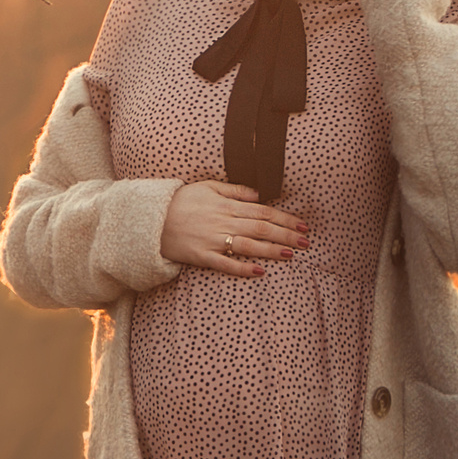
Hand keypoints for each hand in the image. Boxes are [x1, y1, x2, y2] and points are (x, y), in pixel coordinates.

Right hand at [161, 180, 308, 277]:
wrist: (151, 218)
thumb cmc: (180, 201)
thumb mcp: (207, 187)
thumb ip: (234, 190)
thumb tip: (259, 194)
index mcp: (227, 205)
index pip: (263, 211)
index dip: (285, 218)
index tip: (302, 225)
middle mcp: (223, 222)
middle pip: (261, 228)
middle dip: (286, 235)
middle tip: (306, 243)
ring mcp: (213, 240)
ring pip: (249, 245)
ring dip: (271, 250)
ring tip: (291, 254)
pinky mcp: (202, 256)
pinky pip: (225, 264)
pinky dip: (243, 268)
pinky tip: (260, 272)